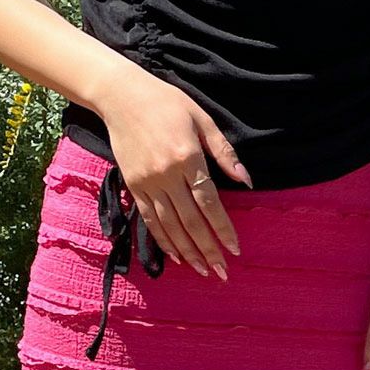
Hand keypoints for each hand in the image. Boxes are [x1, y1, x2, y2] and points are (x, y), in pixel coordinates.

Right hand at [97, 65, 252, 280]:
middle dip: (208, 250)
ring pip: (169, 226)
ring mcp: (147, 182)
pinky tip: (175, 256)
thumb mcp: (202, 120)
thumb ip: (224, 153)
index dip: (223, 229)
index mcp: (188, 157)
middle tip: (222, 272)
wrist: (122, 97)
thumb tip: (246, 181)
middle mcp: (166, 174)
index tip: (235, 249)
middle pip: (191, 221)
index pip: (209, 202)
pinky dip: (163, 240)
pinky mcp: (133, 185)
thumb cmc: (168, 103)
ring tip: (203, 271)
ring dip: (187, 252)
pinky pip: (149, 219)